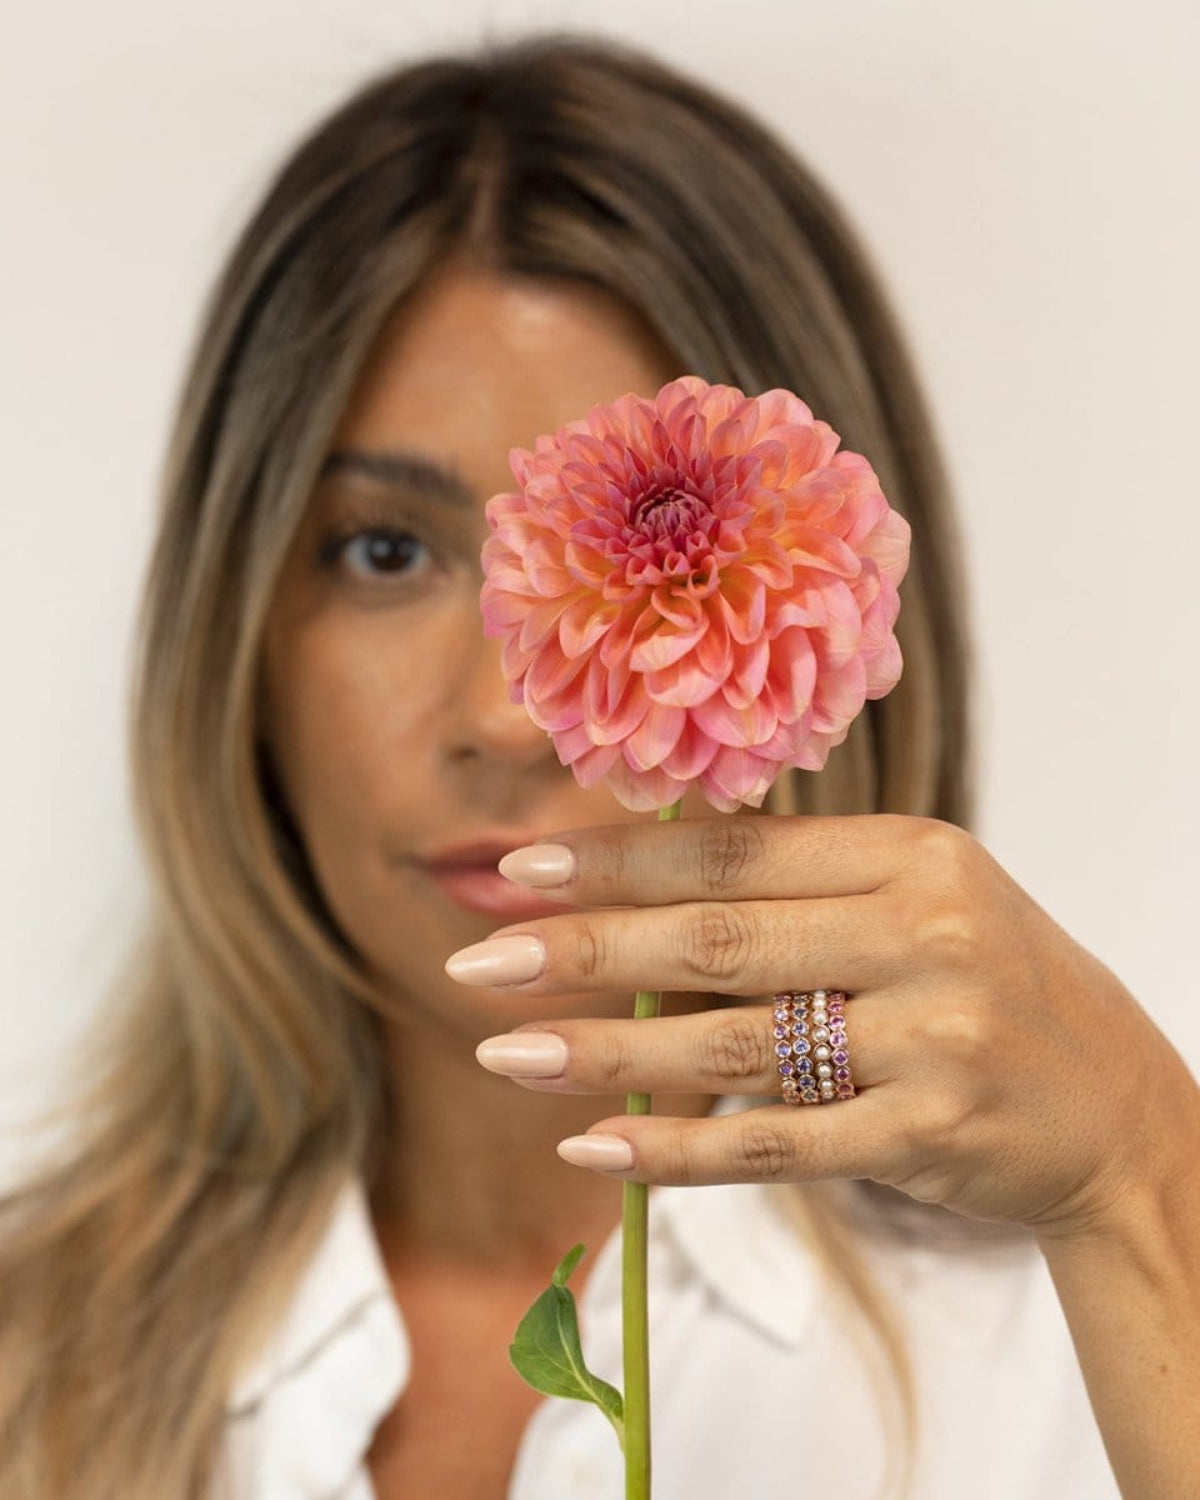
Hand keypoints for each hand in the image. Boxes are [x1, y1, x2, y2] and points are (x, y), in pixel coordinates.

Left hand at [451, 815, 1194, 1240]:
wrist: (1114, 1104)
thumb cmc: (987, 983)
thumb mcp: (918, 900)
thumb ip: (798, 890)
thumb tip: (631, 887)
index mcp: (913, 854)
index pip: (737, 849)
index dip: (619, 859)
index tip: (519, 869)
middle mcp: (925, 932)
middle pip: (719, 938)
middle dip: (585, 950)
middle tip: (480, 962)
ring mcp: (933, 1037)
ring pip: (734, 1045)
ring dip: (604, 1052)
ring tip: (505, 1055)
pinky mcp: (931, 1134)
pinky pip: (778, 1145)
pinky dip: (678, 1149)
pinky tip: (595, 1148)